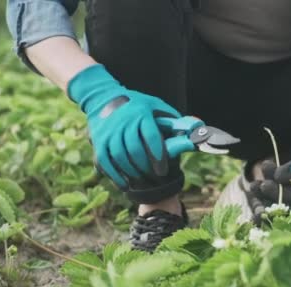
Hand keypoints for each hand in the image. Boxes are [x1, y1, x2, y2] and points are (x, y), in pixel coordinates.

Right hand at [68, 64, 198, 188]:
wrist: (103, 96)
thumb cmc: (137, 105)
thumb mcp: (156, 106)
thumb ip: (173, 120)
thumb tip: (193, 132)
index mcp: (141, 113)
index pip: (151, 136)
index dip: (158, 156)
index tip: (163, 170)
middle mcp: (123, 122)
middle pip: (135, 150)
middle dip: (147, 167)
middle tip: (156, 177)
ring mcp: (108, 131)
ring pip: (120, 157)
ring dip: (133, 172)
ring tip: (143, 180)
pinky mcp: (98, 141)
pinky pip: (104, 161)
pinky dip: (115, 176)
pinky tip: (125, 185)